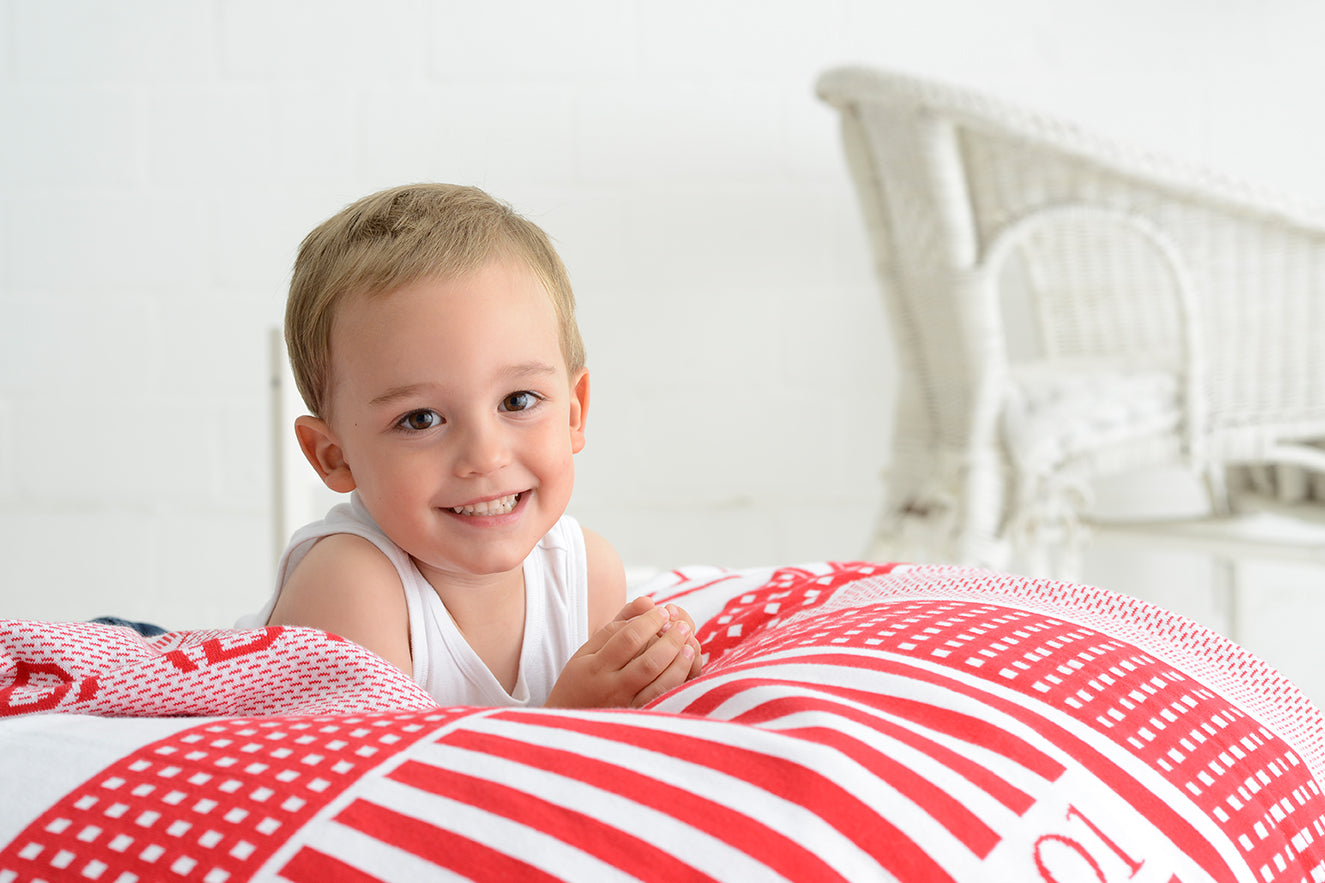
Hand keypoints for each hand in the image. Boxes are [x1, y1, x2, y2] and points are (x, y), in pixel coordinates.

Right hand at [545, 597, 698, 708]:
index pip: (628, 638)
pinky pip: (662, 700)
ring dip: (678, 661)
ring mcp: (626, 705)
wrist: (568, 724)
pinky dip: (678, 681)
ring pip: (659, 684)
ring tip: (689, 642)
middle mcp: (611, 688)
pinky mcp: (638, 717)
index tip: (663, 610)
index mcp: (595, 666)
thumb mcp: (589, 649)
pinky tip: (686, 665)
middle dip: (671, 640)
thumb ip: (617, 624)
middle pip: (648, 662)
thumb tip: (648, 602)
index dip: (650, 621)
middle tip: (682, 625)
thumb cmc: (581, 680)